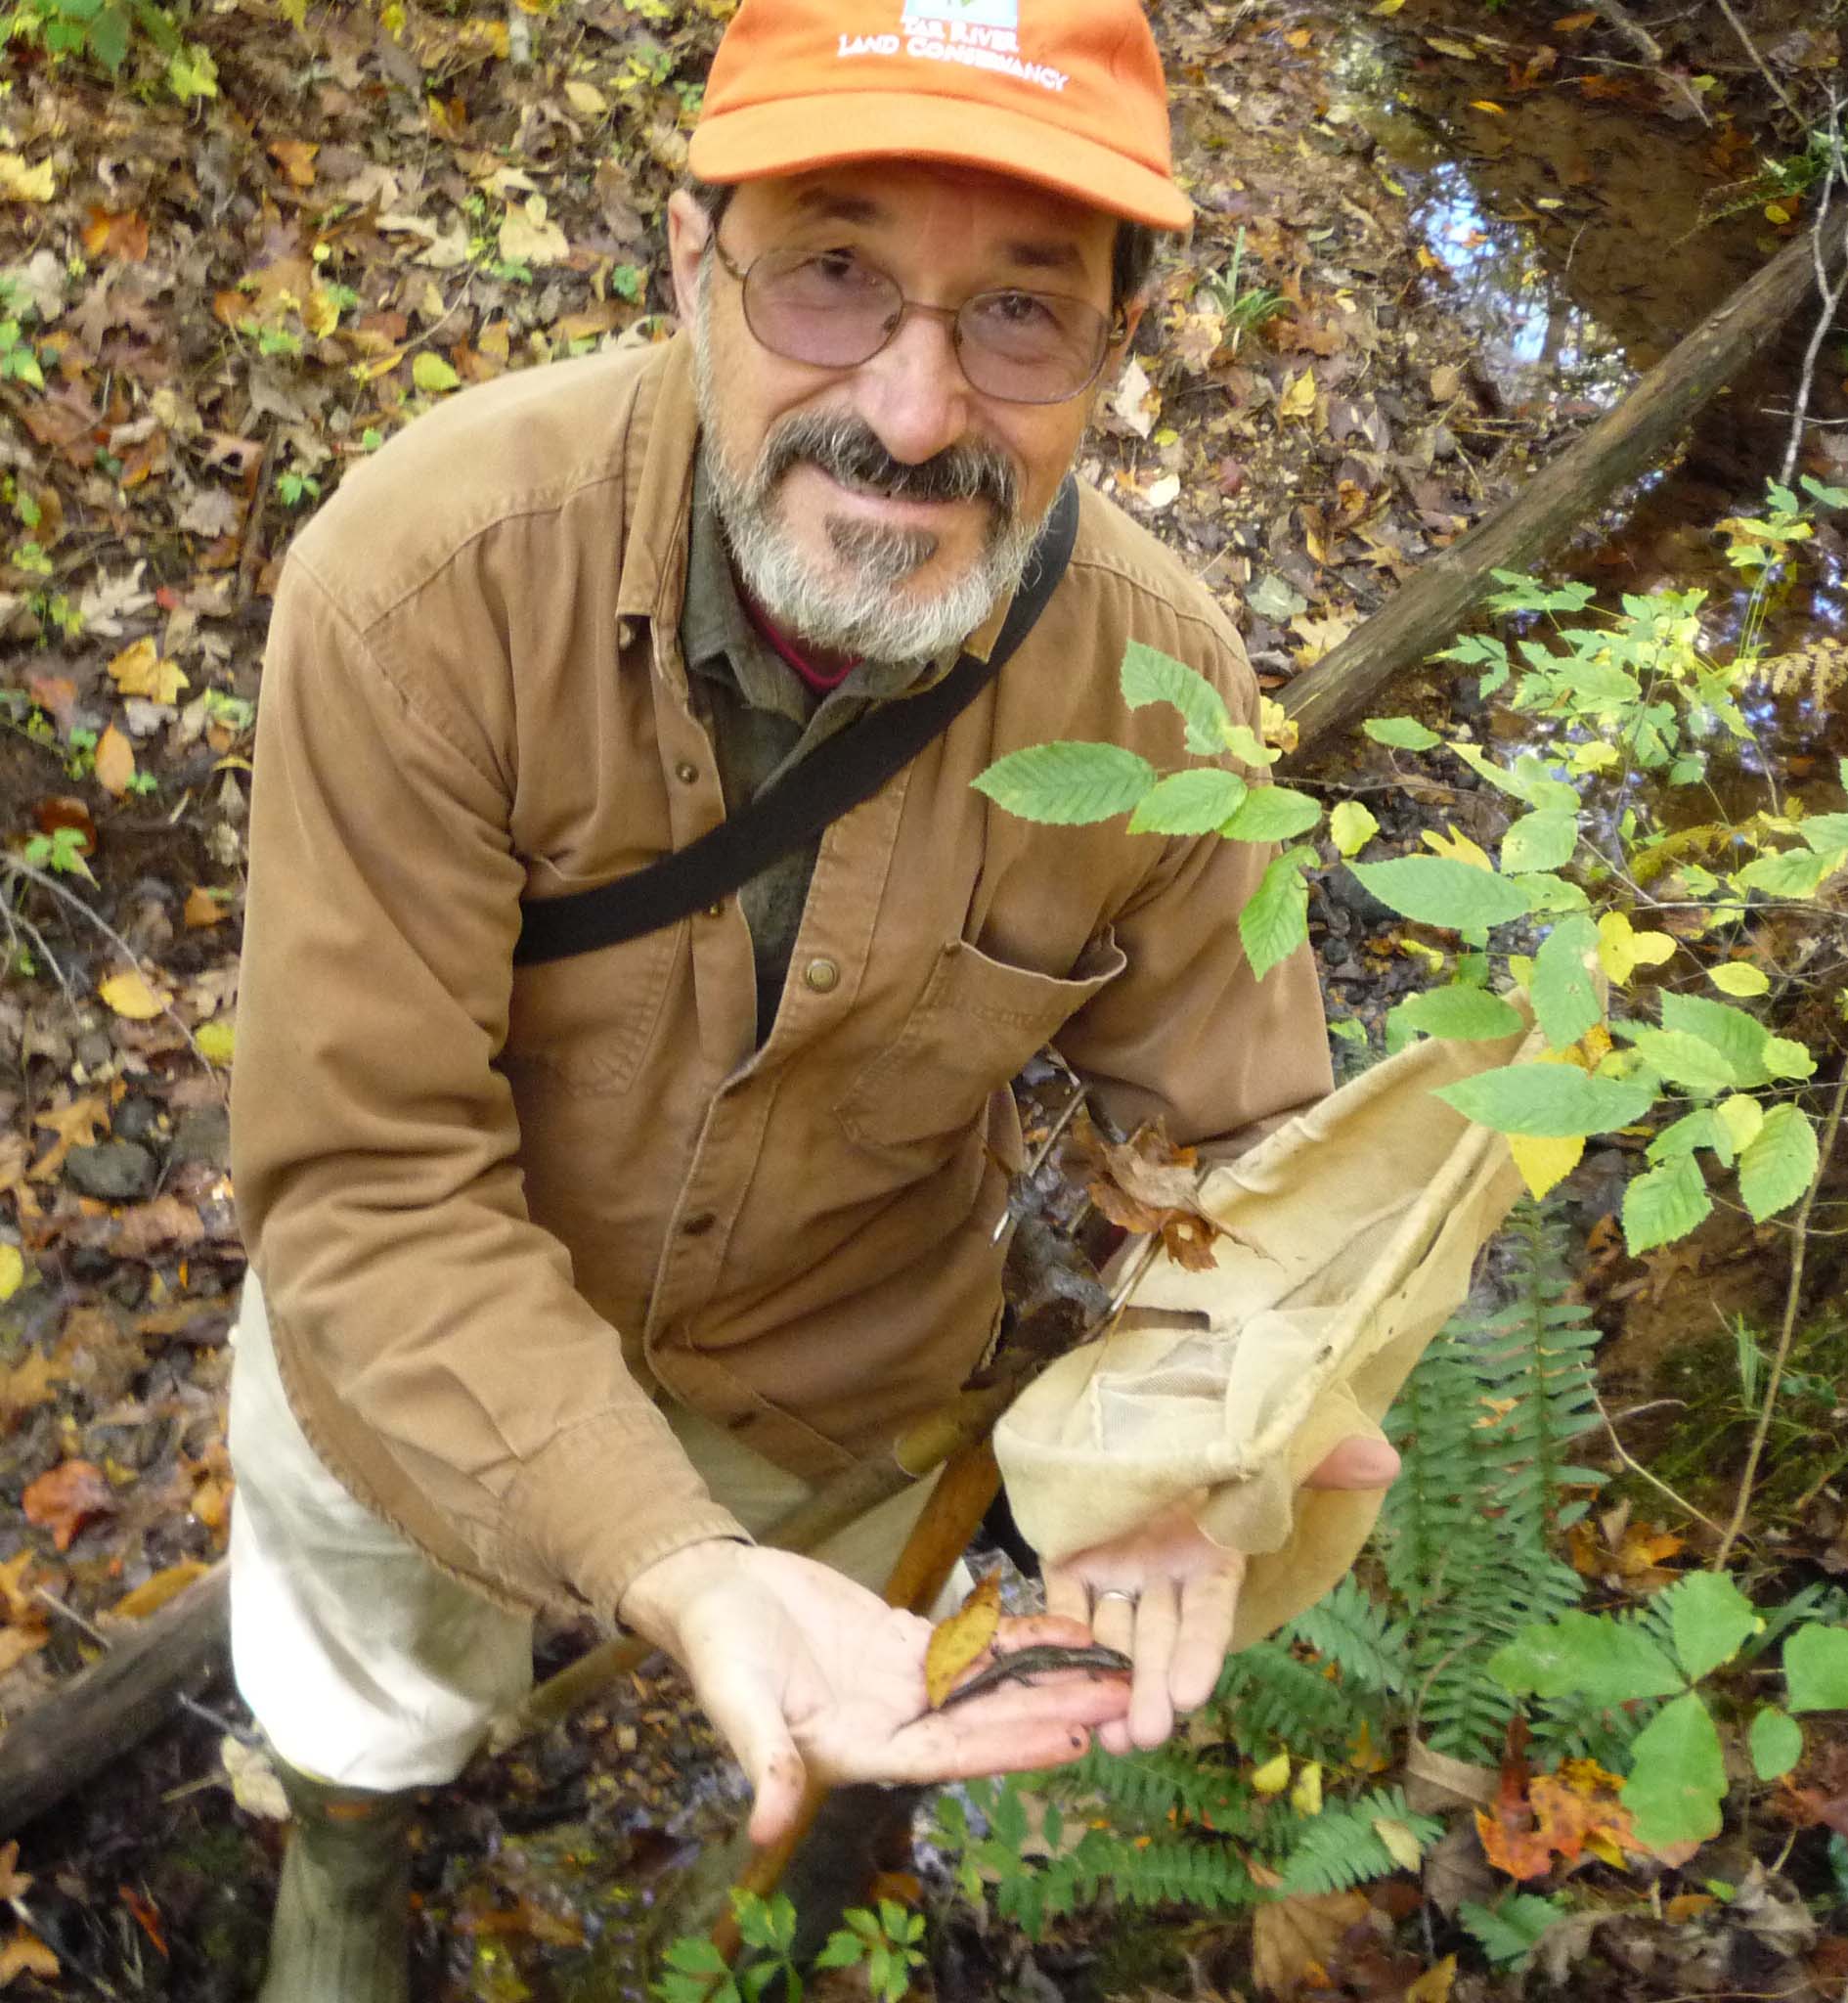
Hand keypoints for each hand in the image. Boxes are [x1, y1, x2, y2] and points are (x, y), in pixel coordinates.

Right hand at [619, 1539, 1130, 1845]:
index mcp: (859, 1751)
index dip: (1011, 1749)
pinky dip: (1015, 1637)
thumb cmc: (717, 1647)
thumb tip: (764, 1828)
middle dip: (1054, 1712)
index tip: (1072, 1742)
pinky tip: (1064, 1630)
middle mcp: (892, 1724)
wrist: (711, 1588)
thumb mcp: (736, 1701)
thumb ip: (761, 1760)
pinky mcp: (901, 1641)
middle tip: (1126, 1703)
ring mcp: (901, 1682)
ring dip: (1047, 1679)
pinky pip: (969, 1644)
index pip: (950, 1757)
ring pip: (988, 1684)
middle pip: (987, 1722)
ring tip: (1112, 1672)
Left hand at [1043, 1433, 1400, 1755]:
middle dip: (1153, 1689)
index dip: (1203, 1651)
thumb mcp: (1263, 1451)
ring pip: (1112, 1636)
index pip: (1210, 1612)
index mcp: (1212, 1559)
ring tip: (1102, 1735)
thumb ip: (1317, 1459)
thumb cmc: (1213, 1444)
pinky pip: (1063, 1602)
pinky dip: (1058, 1634)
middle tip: (1142, 1737)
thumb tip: (1387, 1458)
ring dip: (1106, 1683)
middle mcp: (1166, 1576)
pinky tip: (1055, 1671)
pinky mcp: (1072, 1559)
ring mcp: (1118, 1571)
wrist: (1140, 1418)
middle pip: (1160, 1640)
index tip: (1194, 1694)